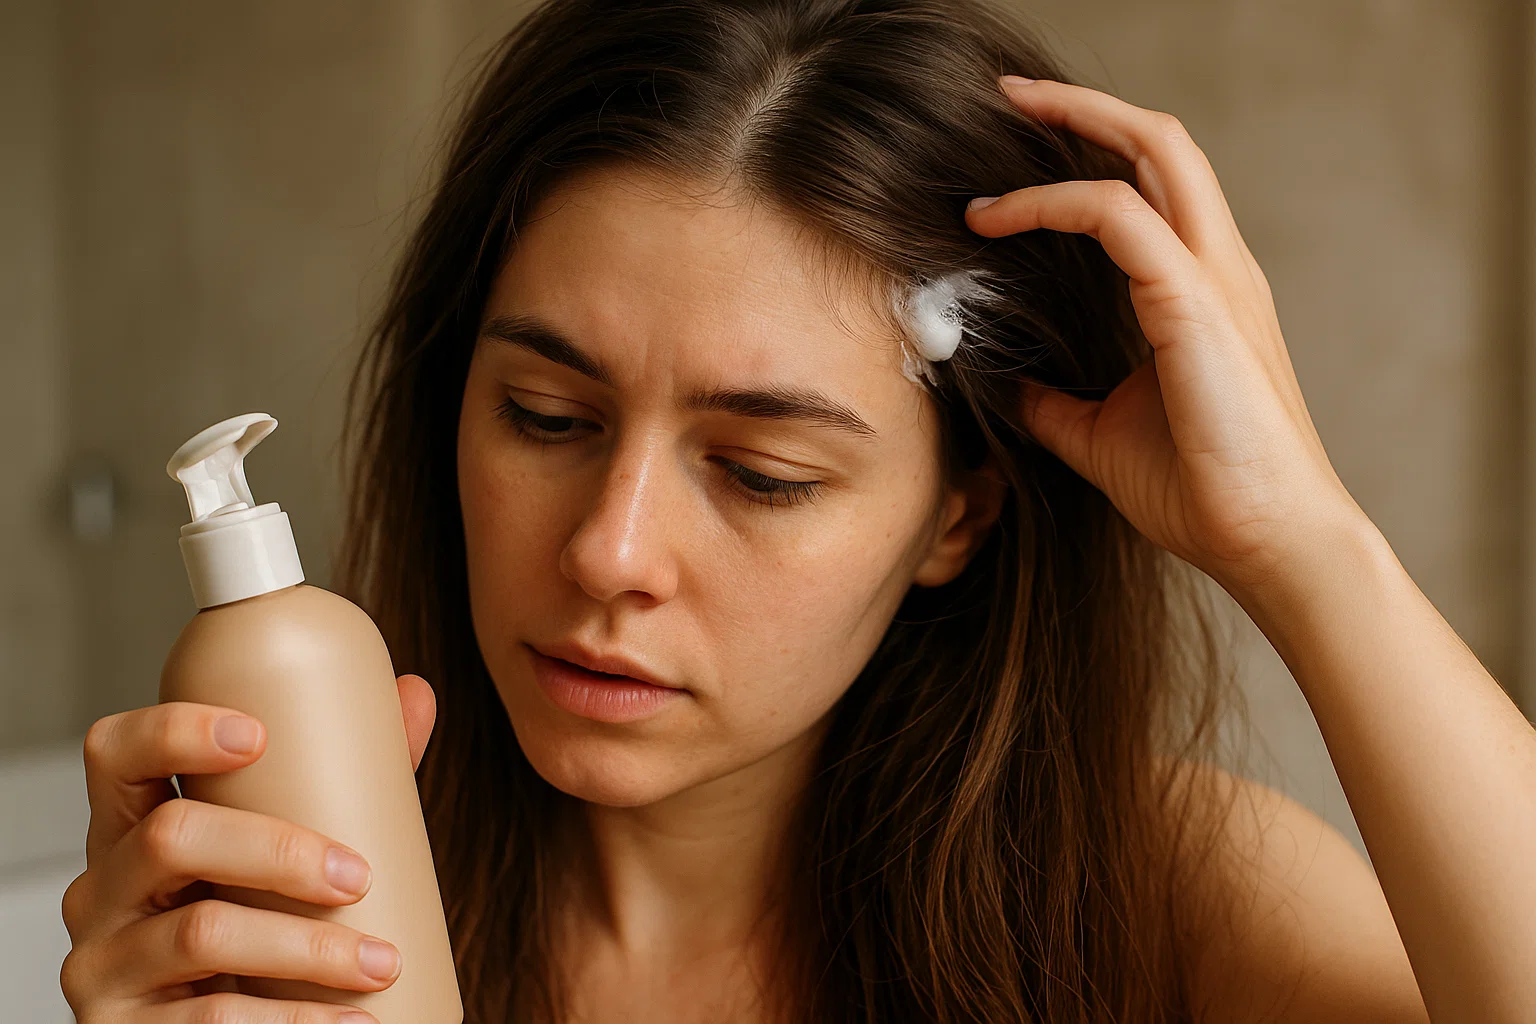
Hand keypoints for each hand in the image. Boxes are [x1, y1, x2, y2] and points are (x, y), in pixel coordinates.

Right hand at [59, 675, 436, 1022]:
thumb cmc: (260, 930)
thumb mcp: (287, 855)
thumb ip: (346, 778)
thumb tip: (415, 694)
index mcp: (132, 830)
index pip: (117, 754)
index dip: (174, 731)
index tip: (258, 734)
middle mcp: (99, 890)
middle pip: (170, 836)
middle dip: (280, 849)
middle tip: (360, 876)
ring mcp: (101, 965)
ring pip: (201, 932)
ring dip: (307, 946)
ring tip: (380, 962)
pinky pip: (208, 1020)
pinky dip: (294, 1022)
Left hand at [966, 76, 1368, 594]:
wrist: (1265, 542)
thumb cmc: (1203, 490)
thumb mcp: (1099, 434)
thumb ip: (1056, 401)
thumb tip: (1005, 385)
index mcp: (1199, 290)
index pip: (1150, 187)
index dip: (1084, 157)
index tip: (1005, 174)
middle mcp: (1215, 269)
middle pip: (1162, 144)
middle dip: (1084, 108)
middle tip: (1013, 96)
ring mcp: (1215, 280)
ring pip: (1156, 154)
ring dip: (1075, 125)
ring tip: (1009, 113)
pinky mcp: (1198, 306)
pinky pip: (1122, 220)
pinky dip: (1057, 203)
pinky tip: (999, 220)